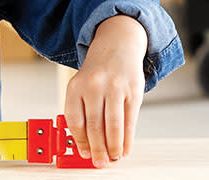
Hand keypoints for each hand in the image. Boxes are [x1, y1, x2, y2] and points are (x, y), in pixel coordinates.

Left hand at [64, 15, 146, 167]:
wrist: (117, 45)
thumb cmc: (97, 72)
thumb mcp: (82, 86)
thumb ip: (82, 111)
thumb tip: (86, 144)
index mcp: (76, 87)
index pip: (75, 121)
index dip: (80, 141)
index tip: (84, 154)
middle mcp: (94, 86)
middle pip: (94, 126)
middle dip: (97, 149)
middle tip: (100, 162)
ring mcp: (114, 88)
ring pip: (113, 125)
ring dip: (113, 147)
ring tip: (114, 157)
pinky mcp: (133, 90)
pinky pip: (130, 120)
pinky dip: (128, 138)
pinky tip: (126, 148)